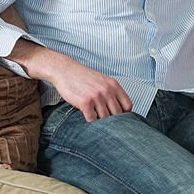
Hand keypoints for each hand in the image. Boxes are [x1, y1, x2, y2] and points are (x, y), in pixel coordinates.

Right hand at [10, 39, 131, 121]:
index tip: (117, 118)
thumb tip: (119, 111)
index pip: (128, 106)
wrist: (65, 70)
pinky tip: (87, 117)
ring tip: (95, 119)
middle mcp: (107, 91)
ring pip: (105, 118)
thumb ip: (112, 93)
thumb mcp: (103, 81)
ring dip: (100, 122)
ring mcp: (97, 96)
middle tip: (105, 123)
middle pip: (117, 114)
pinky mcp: (85, 102)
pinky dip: (90, 121)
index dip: (124, 114)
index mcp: (114, 86)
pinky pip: (92, 119)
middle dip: (112, 120)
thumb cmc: (84, 78)